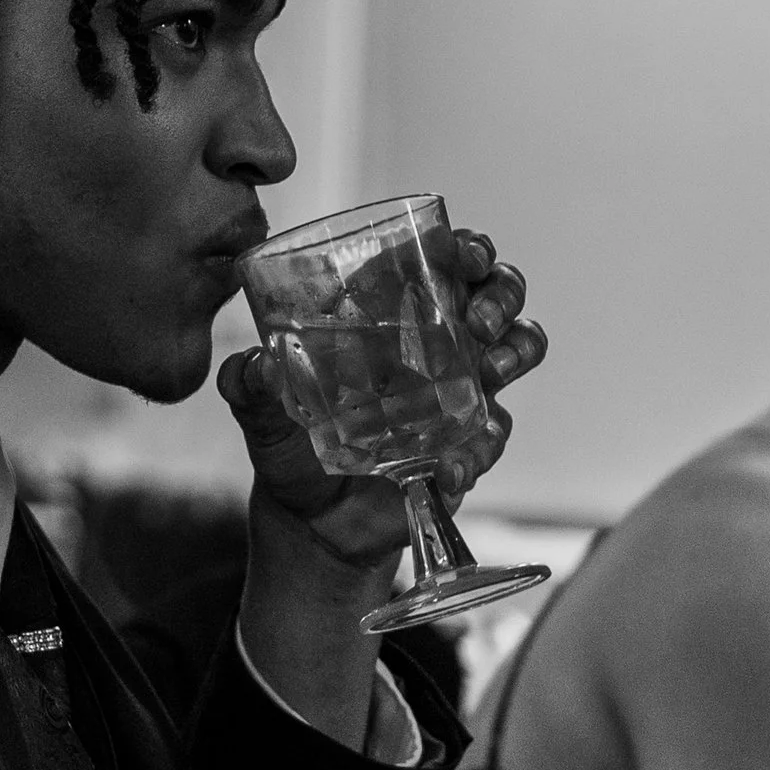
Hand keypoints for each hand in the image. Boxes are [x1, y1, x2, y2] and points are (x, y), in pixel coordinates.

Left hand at [217, 230, 546, 555]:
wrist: (312, 522)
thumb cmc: (291, 448)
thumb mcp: (261, 412)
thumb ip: (249, 385)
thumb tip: (259, 364)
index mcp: (389, 313)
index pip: (443, 259)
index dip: (467, 248)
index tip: (465, 255)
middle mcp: (435, 341)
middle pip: (499, 290)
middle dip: (501, 293)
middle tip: (478, 318)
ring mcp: (460, 390)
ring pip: (519, 346)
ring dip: (516, 349)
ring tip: (491, 370)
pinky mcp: (469, 443)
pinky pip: (495, 436)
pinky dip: (479, 450)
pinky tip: (449, 468)